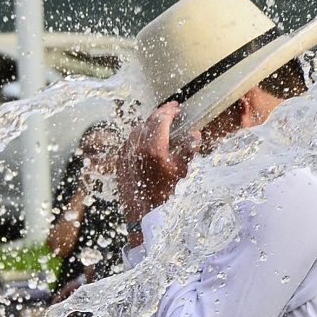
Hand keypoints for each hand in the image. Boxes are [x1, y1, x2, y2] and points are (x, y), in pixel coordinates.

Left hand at [118, 102, 197, 224]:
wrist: (143, 209)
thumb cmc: (165, 192)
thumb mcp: (182, 171)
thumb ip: (189, 150)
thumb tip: (195, 134)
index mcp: (155, 147)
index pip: (162, 119)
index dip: (170, 110)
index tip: (177, 107)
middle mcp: (139, 147)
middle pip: (150, 121)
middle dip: (161, 114)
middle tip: (170, 111)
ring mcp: (127, 152)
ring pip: (138, 129)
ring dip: (150, 123)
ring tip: (160, 123)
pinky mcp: (121, 158)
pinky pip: (130, 140)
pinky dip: (139, 135)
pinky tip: (146, 137)